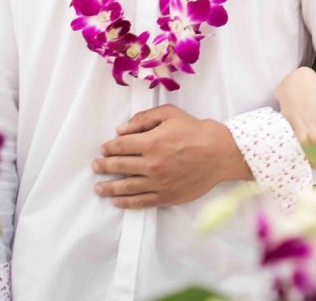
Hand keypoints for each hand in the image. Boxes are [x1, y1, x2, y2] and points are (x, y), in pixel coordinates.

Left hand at [92, 104, 248, 208]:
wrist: (219, 152)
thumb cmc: (196, 130)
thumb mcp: (170, 114)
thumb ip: (144, 118)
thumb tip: (121, 130)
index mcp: (151, 142)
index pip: (120, 146)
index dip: (109, 147)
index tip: (104, 149)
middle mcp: (151, 164)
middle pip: (119, 166)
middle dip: (104, 166)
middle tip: (96, 166)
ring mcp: (158, 182)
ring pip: (126, 187)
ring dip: (108, 187)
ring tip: (98, 187)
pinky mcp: (166, 196)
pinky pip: (141, 201)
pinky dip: (126, 202)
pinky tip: (117, 201)